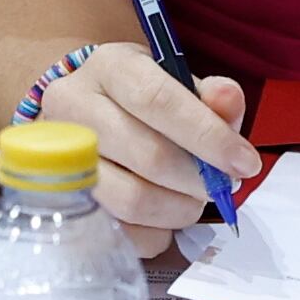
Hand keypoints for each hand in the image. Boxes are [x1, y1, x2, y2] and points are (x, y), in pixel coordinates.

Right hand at [33, 44, 263, 256]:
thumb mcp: (178, 81)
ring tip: (195, 200)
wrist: (83, 114)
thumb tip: (227, 102)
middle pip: (147, 155)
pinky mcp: (55, 201)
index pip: (158, 100)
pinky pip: (116, 232)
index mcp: (109, 67)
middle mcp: (72, 107)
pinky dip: (154, 232)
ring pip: (129, 200)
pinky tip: (166, 216)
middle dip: (198, 179)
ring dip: (178, 209)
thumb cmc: (142, 100)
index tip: (245, 162)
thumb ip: (212, 95)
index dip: (208, 135)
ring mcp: (56, 158)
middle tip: (222, 186)